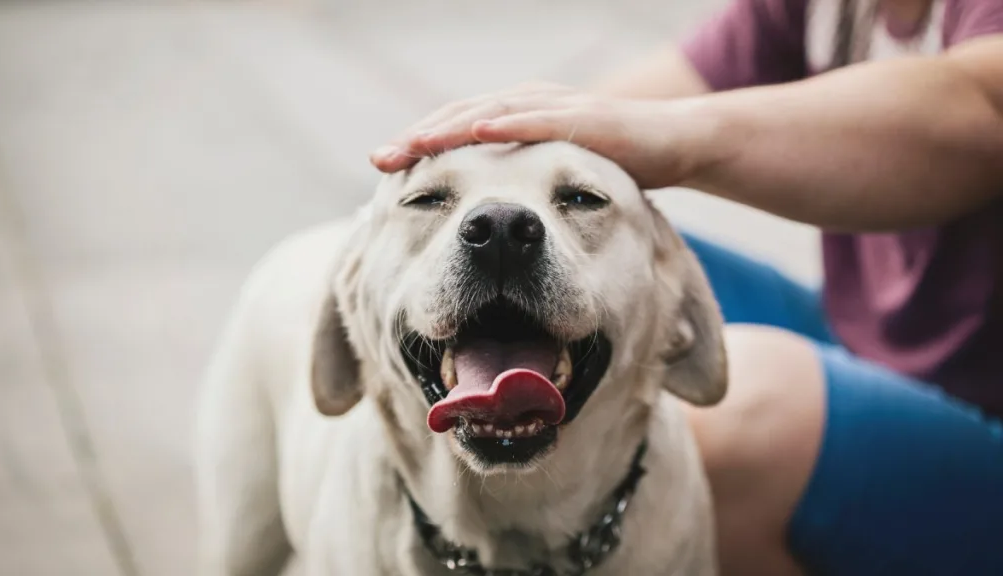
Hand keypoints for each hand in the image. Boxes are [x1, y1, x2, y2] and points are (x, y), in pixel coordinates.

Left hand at [369, 83, 720, 189]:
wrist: (677, 144)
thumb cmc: (614, 163)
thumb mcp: (557, 177)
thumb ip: (522, 183)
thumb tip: (483, 214)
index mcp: (518, 118)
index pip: (458, 130)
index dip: (420, 147)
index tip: (383, 169)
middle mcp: (529, 105)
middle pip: (461, 117)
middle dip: (419, 138)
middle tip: (380, 159)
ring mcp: (556, 107)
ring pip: (491, 112)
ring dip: (449, 128)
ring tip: (413, 144)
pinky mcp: (586, 118)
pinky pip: (540, 119)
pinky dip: (507, 121)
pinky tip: (478, 129)